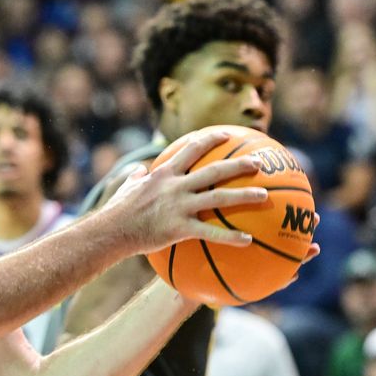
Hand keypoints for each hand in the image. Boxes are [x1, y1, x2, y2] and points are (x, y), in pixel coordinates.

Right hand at [104, 129, 268, 253]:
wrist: (111, 231)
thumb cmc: (118, 212)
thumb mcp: (126, 188)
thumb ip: (136, 178)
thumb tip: (139, 171)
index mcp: (165, 174)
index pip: (191, 149)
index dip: (211, 139)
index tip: (227, 134)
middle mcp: (176, 186)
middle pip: (214, 170)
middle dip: (238, 164)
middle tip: (259, 163)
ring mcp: (179, 206)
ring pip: (219, 197)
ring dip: (244, 195)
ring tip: (264, 196)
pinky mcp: (180, 228)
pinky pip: (211, 232)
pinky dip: (231, 237)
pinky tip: (248, 241)